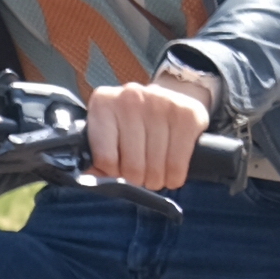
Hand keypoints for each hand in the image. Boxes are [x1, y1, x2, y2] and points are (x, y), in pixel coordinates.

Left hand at [82, 77, 208, 191]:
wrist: (169, 98)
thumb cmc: (133, 123)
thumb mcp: (109, 132)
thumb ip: (97, 155)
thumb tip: (92, 179)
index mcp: (103, 103)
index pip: (105, 159)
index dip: (113, 174)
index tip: (119, 171)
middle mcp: (131, 98)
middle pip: (132, 167)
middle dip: (138, 180)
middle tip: (141, 175)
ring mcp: (161, 104)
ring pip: (155, 169)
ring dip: (156, 180)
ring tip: (156, 173)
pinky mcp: (187, 115)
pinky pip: (177, 165)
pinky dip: (174, 177)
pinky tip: (171, 171)